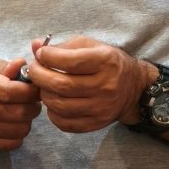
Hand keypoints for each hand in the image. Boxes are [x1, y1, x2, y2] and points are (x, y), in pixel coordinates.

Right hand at [0, 58, 42, 151]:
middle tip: (33, 103)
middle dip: (33, 107)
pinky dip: (19, 135)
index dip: (31, 91)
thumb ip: (7, 66)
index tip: (36, 90)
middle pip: (19, 112)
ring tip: (22, 113)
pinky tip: (13, 126)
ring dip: (27, 121)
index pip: (12, 91)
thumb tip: (21, 64)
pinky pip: (14, 142)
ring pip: (20, 129)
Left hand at [27, 37, 147, 132]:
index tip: (41, 54)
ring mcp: (101, 108)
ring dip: (44, 95)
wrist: (134, 88)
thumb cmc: (107, 63)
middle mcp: (106, 86)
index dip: (48, 57)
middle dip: (39, 77)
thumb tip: (35, 45)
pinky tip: (54, 102)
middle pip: (62, 86)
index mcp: (105, 62)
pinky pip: (65, 123)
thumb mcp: (90, 46)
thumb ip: (63, 46)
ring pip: (60, 106)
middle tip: (34, 71)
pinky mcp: (96, 123)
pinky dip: (52, 113)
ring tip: (44, 86)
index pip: (70, 61)